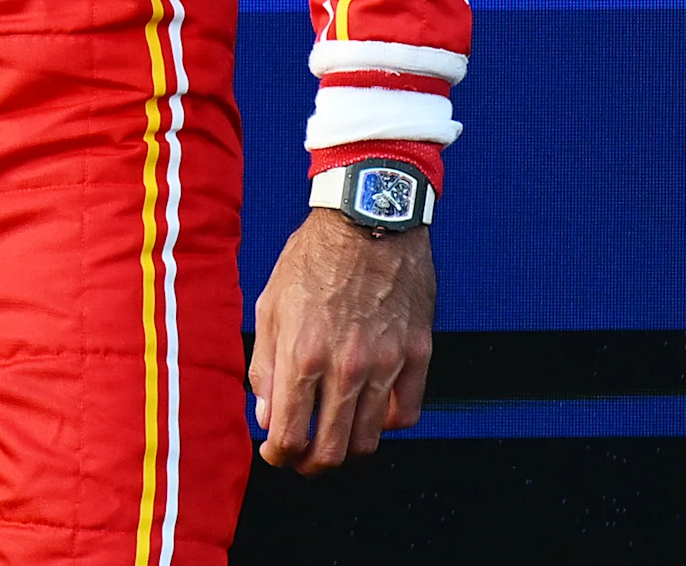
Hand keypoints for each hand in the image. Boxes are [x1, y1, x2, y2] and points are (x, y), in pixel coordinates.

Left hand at [250, 208, 433, 471]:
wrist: (369, 220)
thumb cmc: (312, 258)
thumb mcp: (271, 304)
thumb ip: (266, 365)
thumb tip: (266, 416)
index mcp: (303, 354)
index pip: (289, 435)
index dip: (278, 456)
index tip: (274, 454)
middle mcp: (347, 366)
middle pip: (333, 450)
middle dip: (311, 465)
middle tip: (302, 459)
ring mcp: (388, 364)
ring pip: (371, 440)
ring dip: (348, 449)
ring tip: (333, 439)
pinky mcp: (419, 355)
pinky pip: (407, 413)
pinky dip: (387, 423)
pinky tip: (370, 412)